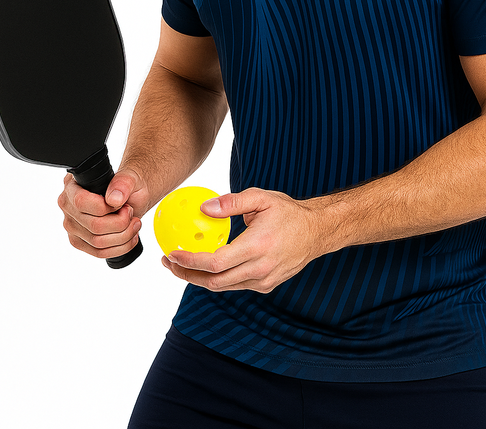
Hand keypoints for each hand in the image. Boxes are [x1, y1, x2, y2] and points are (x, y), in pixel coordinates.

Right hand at [58, 167, 146, 259]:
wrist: (130, 195)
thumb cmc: (126, 184)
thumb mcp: (129, 177)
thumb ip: (122, 183)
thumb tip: (114, 199)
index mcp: (73, 185)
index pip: (81, 202)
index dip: (106, 207)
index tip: (121, 203)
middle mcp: (68, 207)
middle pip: (93, 225)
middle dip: (121, 222)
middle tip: (131, 212)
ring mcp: (72, 226)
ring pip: (98, 242)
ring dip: (124, 235)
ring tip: (134, 223)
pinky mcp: (80, 242)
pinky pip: (99, 253)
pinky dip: (121, 247)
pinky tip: (131, 236)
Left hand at [161, 188, 323, 292]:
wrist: (316, 232)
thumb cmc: (289, 212)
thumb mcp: (261, 198)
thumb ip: (231, 203)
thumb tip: (204, 208)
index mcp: (257, 247)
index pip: (216, 262)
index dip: (190, 261)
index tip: (172, 254)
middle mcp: (260, 269)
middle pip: (214, 281)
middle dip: (186, 274)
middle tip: (169, 262)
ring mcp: (263, 280)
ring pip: (223, 287)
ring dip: (199, 279)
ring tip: (181, 264)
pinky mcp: (265, 285)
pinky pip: (235, 285)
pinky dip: (217, 278)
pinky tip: (206, 266)